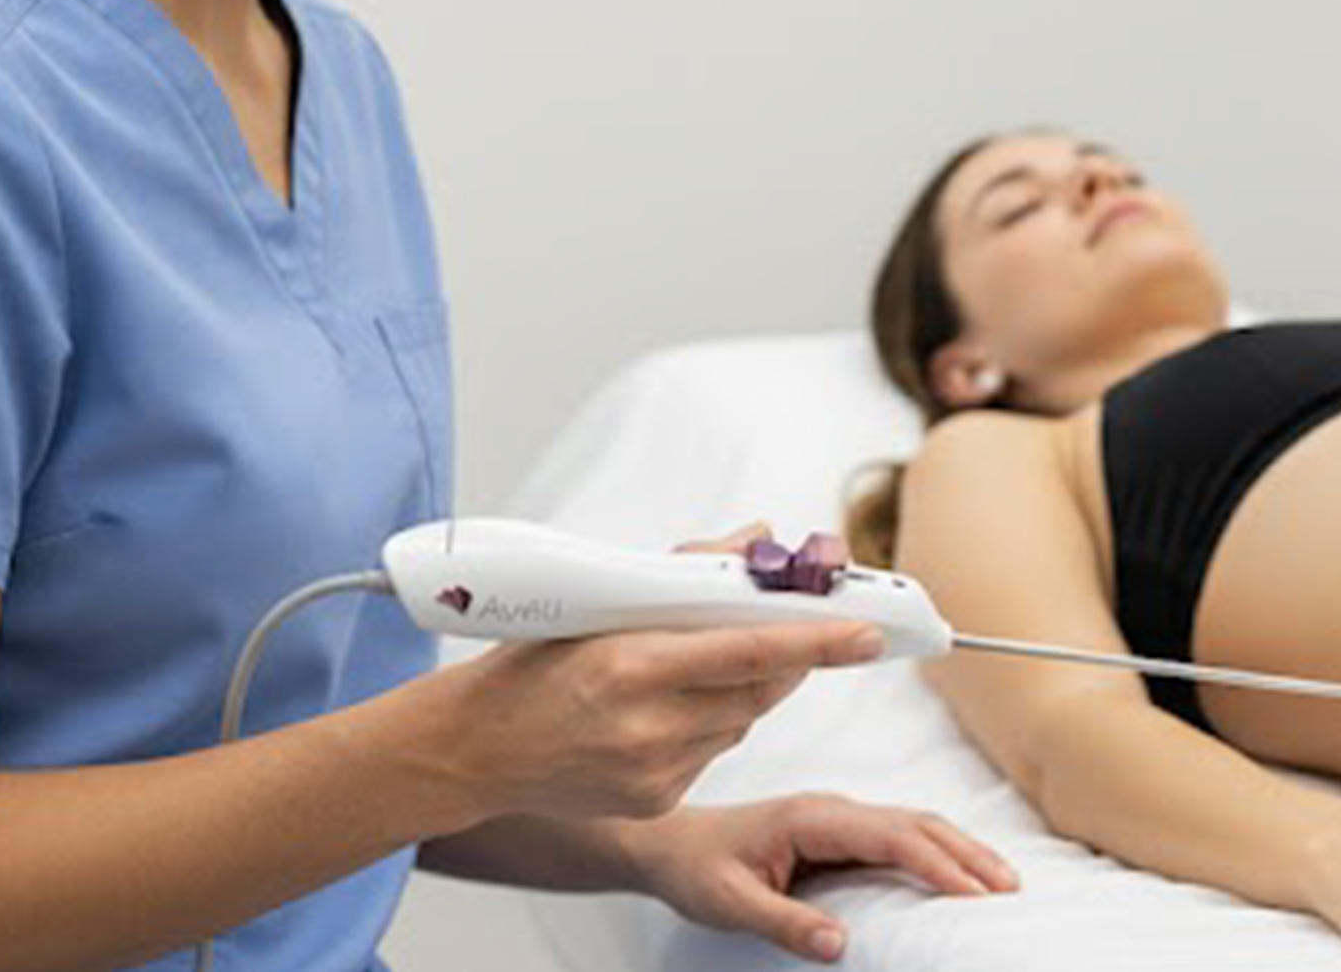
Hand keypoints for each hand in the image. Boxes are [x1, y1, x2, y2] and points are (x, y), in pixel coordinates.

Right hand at [433, 521, 884, 821]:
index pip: (749, 649)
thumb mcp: (596, 602)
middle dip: (796, 656)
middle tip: (819, 626)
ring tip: (706, 661)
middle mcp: (647, 725)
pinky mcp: (656, 800)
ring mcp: (654, 770)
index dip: (817, 640)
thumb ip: (684, 570)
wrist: (472, 749)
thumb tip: (759, 539)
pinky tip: (673, 707)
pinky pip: (714, 751)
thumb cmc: (530, 661)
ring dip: (749, 686)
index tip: (868, 632)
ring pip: (744, 719)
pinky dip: (714, 722)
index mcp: (630, 665)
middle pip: (760, 687)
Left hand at [627, 794, 1019, 963]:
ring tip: (1000, 883)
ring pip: (912, 825)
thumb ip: (784, 923)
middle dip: (965, 852)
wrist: (669, 845)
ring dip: (958, 849)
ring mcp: (837, 819)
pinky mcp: (838, 833)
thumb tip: (841, 944)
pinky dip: (936, 852)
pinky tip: (958, 874)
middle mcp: (830, 810)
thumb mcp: (731, 903)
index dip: (935, 862)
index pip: (888, 835)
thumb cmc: (697, 869)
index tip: (973, 892)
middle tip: (1009, 890)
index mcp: (809, 818)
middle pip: (914, 822)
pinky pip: (898, 837)